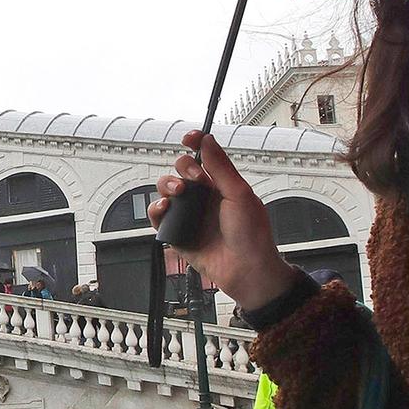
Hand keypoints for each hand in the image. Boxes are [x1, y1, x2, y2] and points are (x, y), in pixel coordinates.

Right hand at [147, 129, 294, 310]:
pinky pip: (159, 217)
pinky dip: (156, 210)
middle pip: (180, 171)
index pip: (203, 158)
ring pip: (166, 191)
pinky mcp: (178, 234)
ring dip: (167, 185)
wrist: (247, 270)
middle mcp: (203, 198)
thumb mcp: (239, 194)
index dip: (195, 144)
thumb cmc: (252, 234)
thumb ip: (221, 166)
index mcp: (221, 186)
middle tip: (194, 180)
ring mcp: (190, 216)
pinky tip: (164, 208)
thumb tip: (207, 140)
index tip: (189, 138)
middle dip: (182, 169)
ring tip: (178, 193)